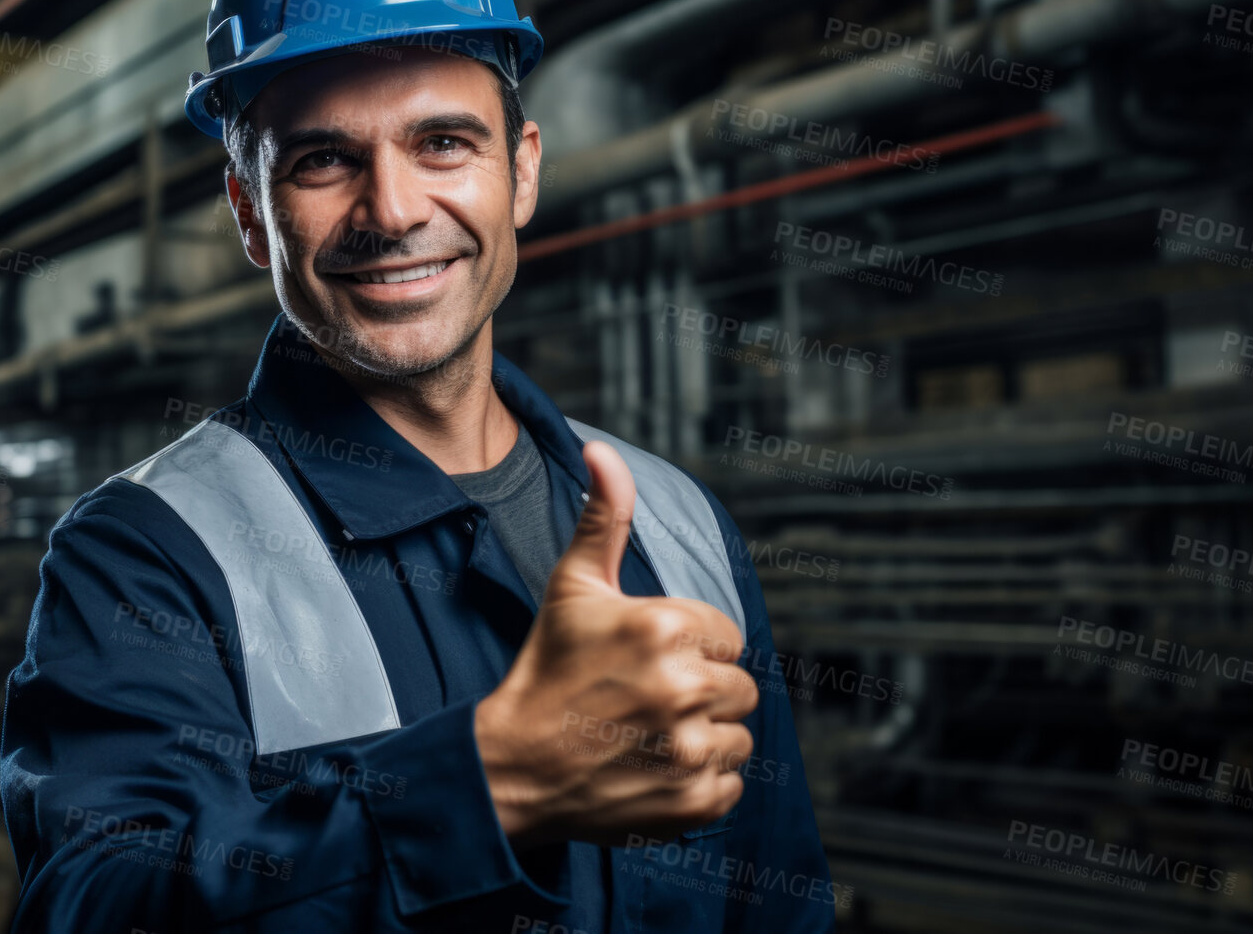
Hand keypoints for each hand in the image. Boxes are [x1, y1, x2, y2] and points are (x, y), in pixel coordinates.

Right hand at [472, 440, 757, 847]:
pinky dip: (700, 782)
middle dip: (700, 691)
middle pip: (739, 686)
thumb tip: (601, 451)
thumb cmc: (545, 671)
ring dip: (703, 738)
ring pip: (738, 736)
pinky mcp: (692, 800)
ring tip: (647, 735)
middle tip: (642, 701)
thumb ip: (602, 517)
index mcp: (663, 627)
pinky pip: (732, 785)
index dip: (688, 647)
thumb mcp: (572, 587)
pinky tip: (653, 769)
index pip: (725, 635)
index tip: (643, 662)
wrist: (513, 766)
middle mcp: (683, 686)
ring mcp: (688, 749)